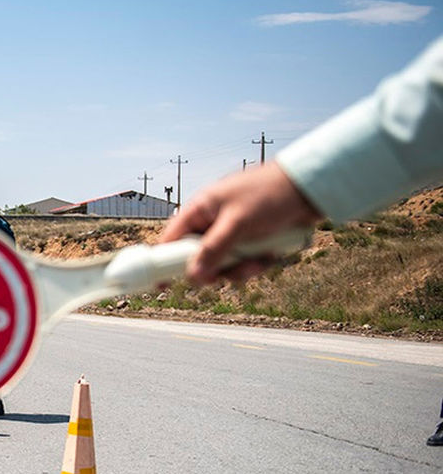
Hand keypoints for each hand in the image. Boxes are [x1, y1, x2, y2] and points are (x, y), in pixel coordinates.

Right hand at [158, 161, 320, 283]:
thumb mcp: (238, 223)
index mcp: (201, 209)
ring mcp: (232, 232)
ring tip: (257, 261)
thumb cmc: (270, 194)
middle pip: (198, 257)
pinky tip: (269, 256)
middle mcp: (213, 221)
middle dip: (214, 269)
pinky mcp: (251, 241)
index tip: (160, 284)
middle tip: (222, 277)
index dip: (163, 262)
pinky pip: (243, 263)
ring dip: (239, 269)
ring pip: (223, 264)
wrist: (311, 188)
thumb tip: (192, 275)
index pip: (172, 238)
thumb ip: (213, 250)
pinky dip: (255, 264)